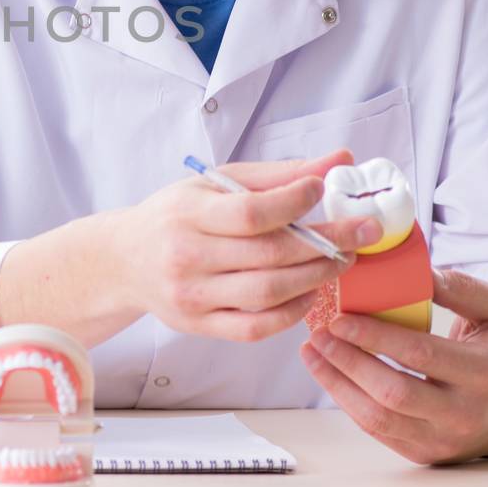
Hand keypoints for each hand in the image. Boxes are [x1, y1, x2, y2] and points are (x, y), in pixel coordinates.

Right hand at [117, 149, 383, 342]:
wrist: (124, 260)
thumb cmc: (176, 215)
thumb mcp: (215, 182)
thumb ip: (277, 175)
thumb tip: (339, 159)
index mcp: (188, 212)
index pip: (250, 211)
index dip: (293, 201)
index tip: (323, 189)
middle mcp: (186, 256)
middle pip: (269, 254)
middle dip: (327, 242)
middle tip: (362, 231)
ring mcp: (192, 296)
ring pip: (267, 294)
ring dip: (315, 277)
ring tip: (341, 260)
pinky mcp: (199, 325)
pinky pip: (256, 327)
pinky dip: (292, 312)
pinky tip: (310, 291)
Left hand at [299, 269, 487, 464]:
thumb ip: (463, 288)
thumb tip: (419, 272)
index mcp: (482, 372)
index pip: (420, 355)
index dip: (375, 337)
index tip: (340, 318)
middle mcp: (463, 412)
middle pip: (393, 392)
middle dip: (348, 362)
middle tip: (318, 334)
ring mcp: (442, 438)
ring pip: (378, 418)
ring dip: (337, 384)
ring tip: (312, 353)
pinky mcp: (423, 453)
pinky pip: (376, 430)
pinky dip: (347, 401)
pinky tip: (328, 374)